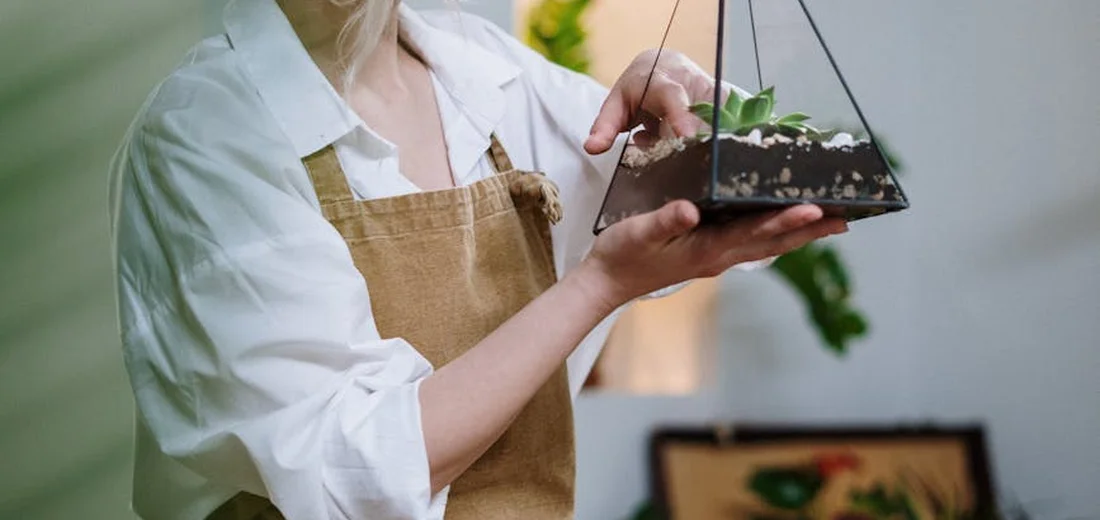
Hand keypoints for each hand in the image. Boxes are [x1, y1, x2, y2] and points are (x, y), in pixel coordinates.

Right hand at [577, 201, 847, 306]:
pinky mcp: (709, 254)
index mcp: (707, 250)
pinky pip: (751, 244)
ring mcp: (716, 258)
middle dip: (808, 230)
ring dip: (799, 233)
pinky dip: (775, 234)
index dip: (784, 220)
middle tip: (845, 219)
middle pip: (772, 242)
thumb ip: (665, 219)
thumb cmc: (620, 254)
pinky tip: (785, 226)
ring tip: (830, 223)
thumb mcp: (638, 231)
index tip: (814, 208)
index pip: (754, 233)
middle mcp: (719, 257)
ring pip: (766, 244)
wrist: (606, 282)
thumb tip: (692, 208)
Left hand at [585, 49, 725, 152]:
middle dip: (683, 143)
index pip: (673, 97)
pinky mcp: (725, 107)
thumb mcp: (616, 103)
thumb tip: (591, 148)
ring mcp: (711, 95)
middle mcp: (692, 85)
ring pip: (708, 130)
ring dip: (685, 144)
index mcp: (662, 81)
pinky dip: (698, 144)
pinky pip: (716, 133)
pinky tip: (679, 136)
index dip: (681, 117)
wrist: (664, 67)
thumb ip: (605, 126)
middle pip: (696, 121)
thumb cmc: (638, 87)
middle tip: (665, 149)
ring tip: (661, 133)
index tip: (687, 136)